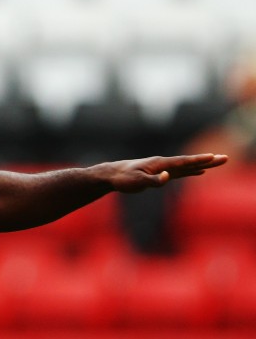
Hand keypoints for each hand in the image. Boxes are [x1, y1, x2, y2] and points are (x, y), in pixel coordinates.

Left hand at [106, 153, 228, 192]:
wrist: (112, 175)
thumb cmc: (124, 178)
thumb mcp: (137, 181)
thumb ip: (153, 180)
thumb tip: (167, 177)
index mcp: (160, 164)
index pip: (184, 162)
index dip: (198, 160)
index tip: (213, 157)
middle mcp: (164, 164)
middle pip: (190, 162)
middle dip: (208, 161)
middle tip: (226, 158)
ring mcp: (163, 168)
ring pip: (187, 166)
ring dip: (203, 165)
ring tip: (217, 162)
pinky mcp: (160, 174)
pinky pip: (180, 172)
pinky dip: (191, 171)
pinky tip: (199, 172)